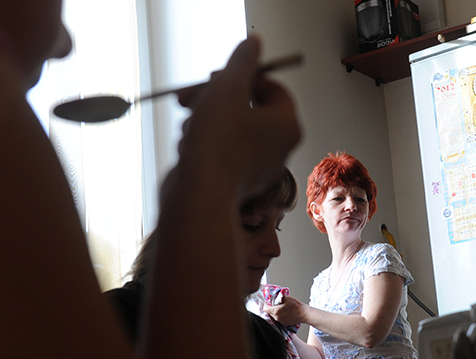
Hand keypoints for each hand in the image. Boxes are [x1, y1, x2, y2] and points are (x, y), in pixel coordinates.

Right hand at [166, 36, 301, 206]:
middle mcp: (279, 148)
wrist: (198, 197)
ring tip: (188, 127)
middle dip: (215, 98)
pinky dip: (203, 143)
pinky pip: (221, 151)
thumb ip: (241, 63)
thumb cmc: (216, 145)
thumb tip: (253, 44)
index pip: (272, 88)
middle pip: (249, 107)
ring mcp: (258, 167)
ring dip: (205, 120)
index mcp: (287, 125)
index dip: (242, 77)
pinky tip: (188, 148)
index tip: (218, 77)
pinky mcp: (237, 181)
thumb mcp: (226, 89)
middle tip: (190, 96)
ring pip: (231, 128)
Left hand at [264, 295, 305, 326]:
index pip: (265, 309)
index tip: (268, 302)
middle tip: (275, 304)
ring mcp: (280, 321)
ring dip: (275, 312)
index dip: (266, 304)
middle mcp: (277, 317)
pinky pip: (278, 319)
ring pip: (274, 316)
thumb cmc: (296, 305)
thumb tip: (273, 297)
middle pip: (269, 312)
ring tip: (281, 307)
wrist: (304, 313)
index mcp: (276, 311)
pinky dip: (279, 315)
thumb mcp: (286, 298)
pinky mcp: (284, 323)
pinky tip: (284, 312)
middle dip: (271, 308)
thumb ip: (277, 298)